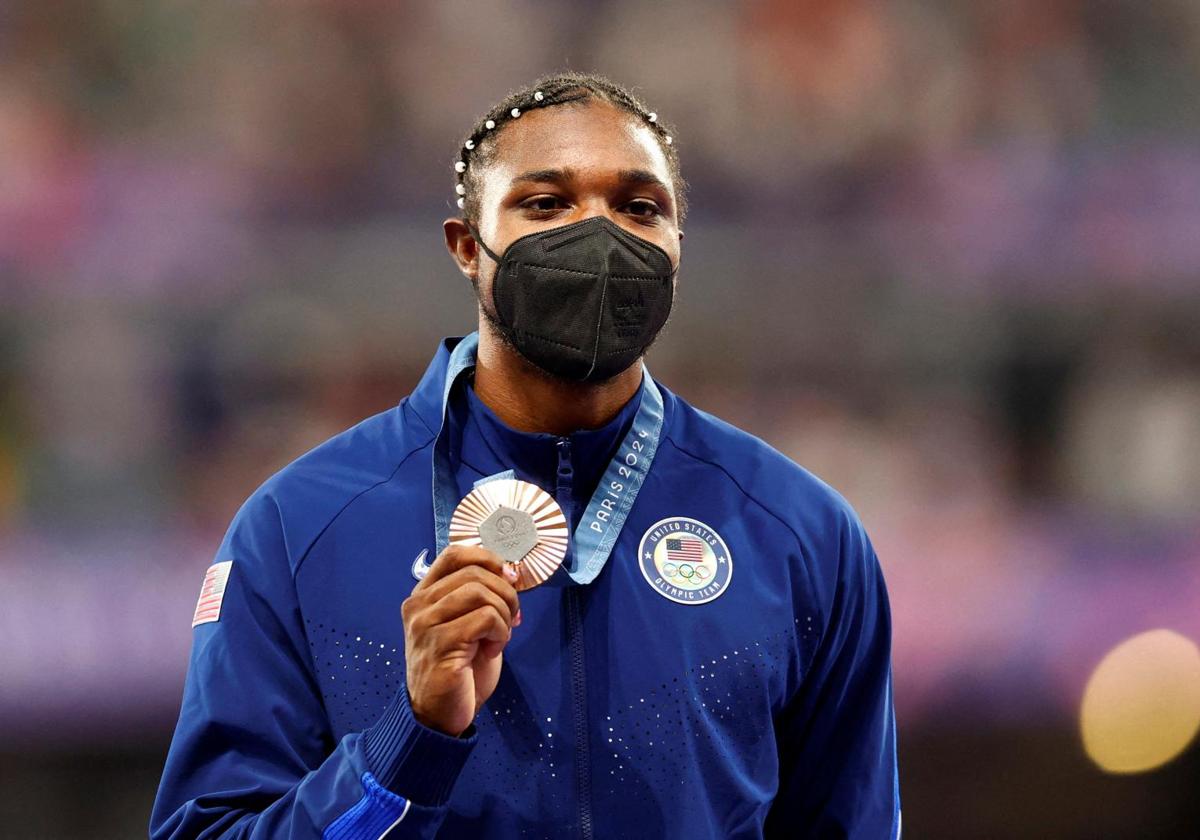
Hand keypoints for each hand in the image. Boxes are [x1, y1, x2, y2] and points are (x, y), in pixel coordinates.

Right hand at [401, 545, 520, 735]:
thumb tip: (510, 573)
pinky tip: (492, 650)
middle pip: (475, 573)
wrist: (440, 716)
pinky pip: (486, 618)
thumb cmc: (459, 670)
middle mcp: (418, 606)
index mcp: (423, 595)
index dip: (488, 558)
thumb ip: (481, 597)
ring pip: (481, 592)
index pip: (454, 554)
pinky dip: (500, 632)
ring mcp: (425, 625)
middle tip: (511, 618)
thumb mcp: (468, 623)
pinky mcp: (440, 645)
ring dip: (503, 613)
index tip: (508, 577)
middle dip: (505, 593)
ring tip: (499, 637)